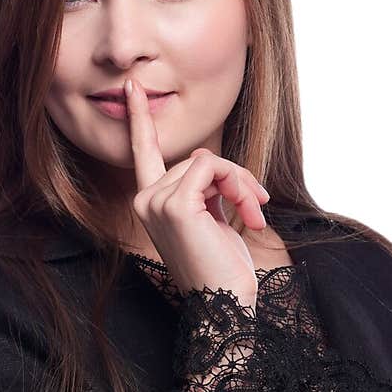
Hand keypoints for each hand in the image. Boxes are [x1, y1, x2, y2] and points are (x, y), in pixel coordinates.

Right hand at [125, 76, 269, 305]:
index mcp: (152, 203)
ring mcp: (156, 202)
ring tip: (255, 215)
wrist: (225, 305)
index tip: (133, 87)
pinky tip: (249, 213)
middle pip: (198, 157)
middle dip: (236, 178)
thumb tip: (216, 166)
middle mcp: (145, 200)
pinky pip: (213, 166)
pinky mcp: (175, 205)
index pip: (143, 154)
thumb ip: (207, 189)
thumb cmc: (223, 269)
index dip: (140, 120)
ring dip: (241, 184)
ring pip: (209, 160)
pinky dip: (239, 183)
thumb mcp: (214, 220)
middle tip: (258, 208)